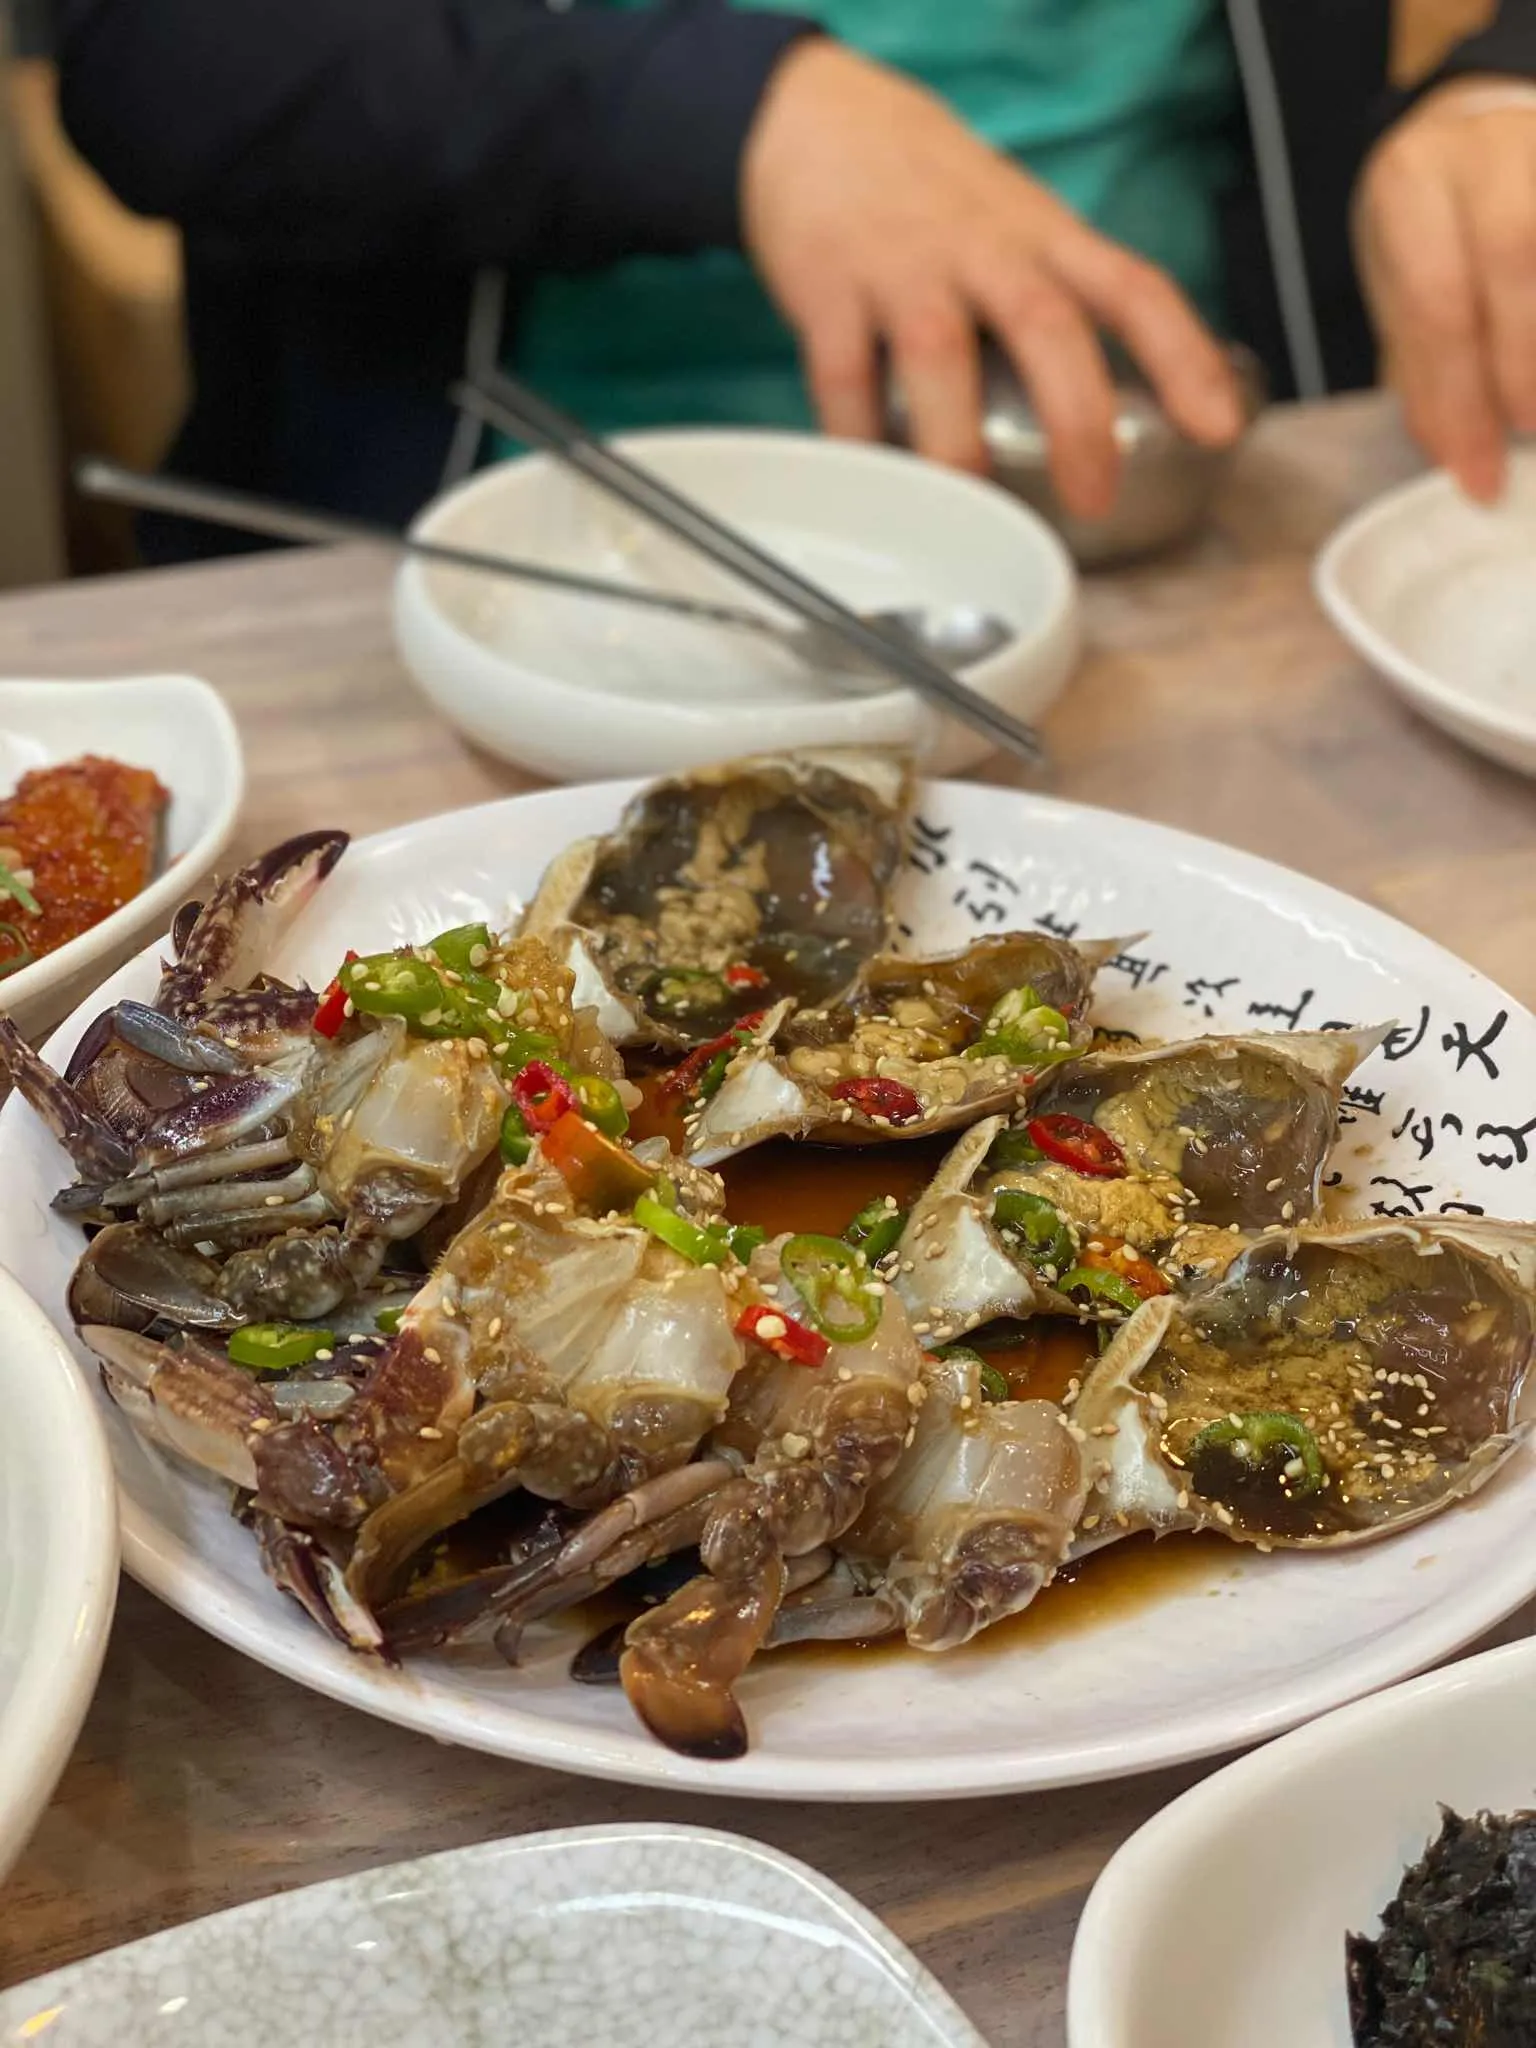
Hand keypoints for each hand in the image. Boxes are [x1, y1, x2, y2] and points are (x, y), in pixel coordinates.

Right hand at [740, 39, 1242, 516]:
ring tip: (971, 508)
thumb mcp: (1019, 228)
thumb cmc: (933, 200)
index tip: (1217, 427)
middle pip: (1048, 326)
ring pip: (941, 356)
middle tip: (1092, 496)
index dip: (1185, 358)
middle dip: (1078, 418)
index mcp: (1045, 239)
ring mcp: (905, 268)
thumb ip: (1064, 303)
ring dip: (958, 442)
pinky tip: (875, 477)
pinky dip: (858, 436)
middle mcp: (984, 249)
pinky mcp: (830, 288)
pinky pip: (844, 375)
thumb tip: (1121, 412)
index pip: (1135, 290)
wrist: (817, 123)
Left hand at [1356, 77, 1535, 499]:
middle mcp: (1487, 147)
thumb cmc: (1434, 225)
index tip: (1478, 470)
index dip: (1460, 397)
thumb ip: (1424, 366)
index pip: (1438, 300)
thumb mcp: (1402, 286)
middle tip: (1527, 431)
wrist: (1477, 133)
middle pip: (1513, 255)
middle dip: (1521, 363)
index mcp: (1413, 180)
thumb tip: (1457, 454)